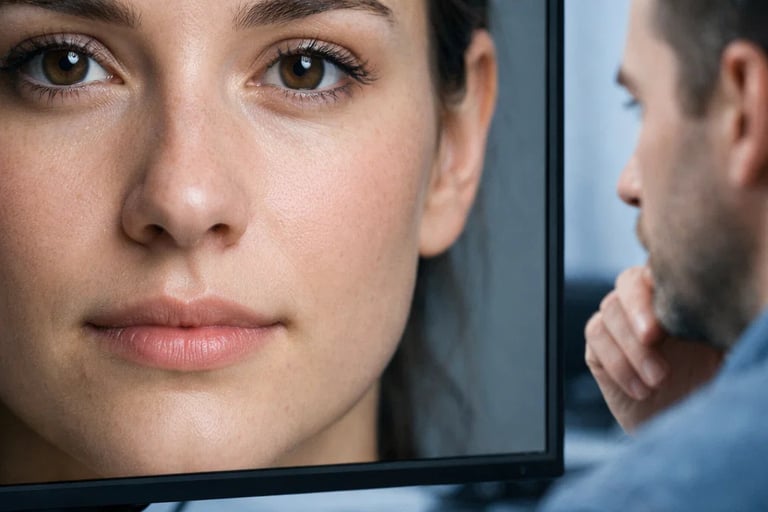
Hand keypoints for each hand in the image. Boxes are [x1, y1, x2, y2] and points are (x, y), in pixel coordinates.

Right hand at [584, 265, 723, 432]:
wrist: (690, 430)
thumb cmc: (717, 390)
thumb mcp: (729, 354)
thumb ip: (723, 327)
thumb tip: (730, 311)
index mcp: (680, 298)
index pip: (660, 270)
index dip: (659, 286)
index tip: (670, 319)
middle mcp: (647, 305)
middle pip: (628, 282)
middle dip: (637, 309)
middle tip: (652, 338)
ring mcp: (621, 325)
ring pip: (609, 311)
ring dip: (631, 347)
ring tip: (657, 381)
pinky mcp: (599, 349)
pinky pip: (595, 337)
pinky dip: (616, 362)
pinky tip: (640, 390)